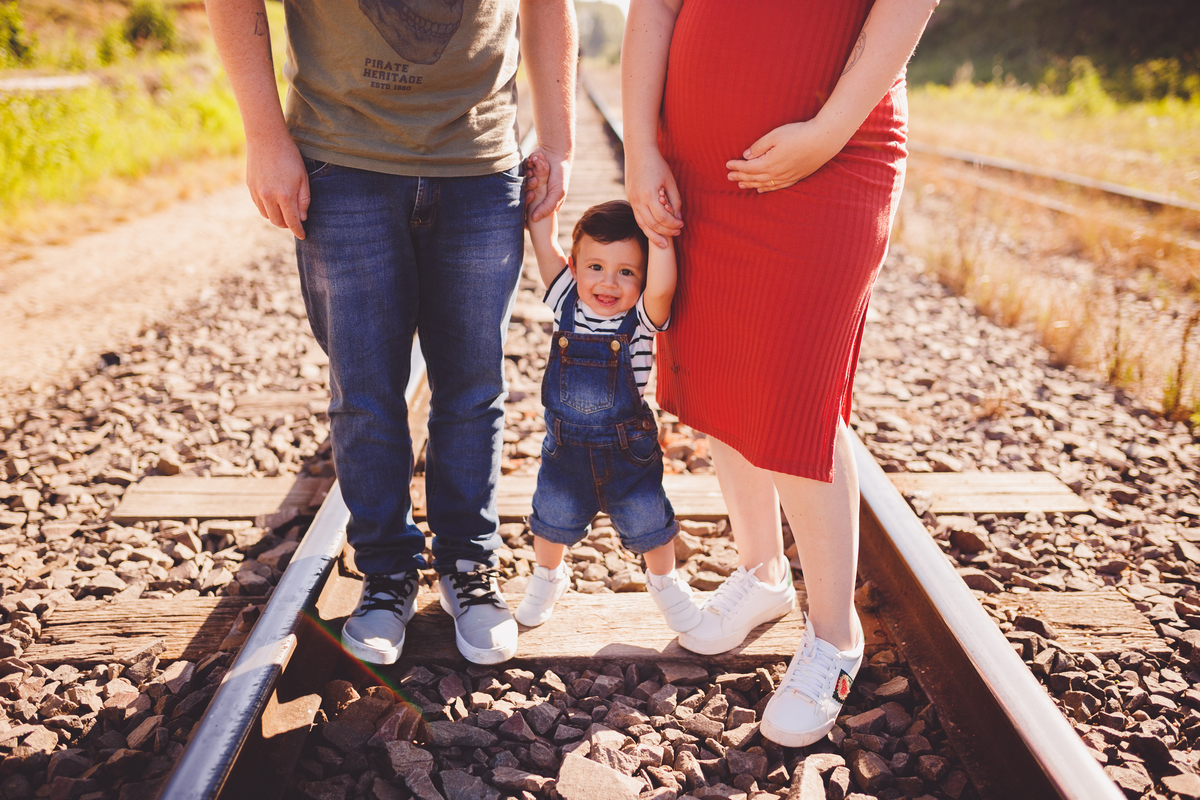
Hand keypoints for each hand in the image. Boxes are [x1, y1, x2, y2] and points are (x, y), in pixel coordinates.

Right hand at [246, 133, 309, 238]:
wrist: (266, 139)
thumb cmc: (289, 157)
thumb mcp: (303, 177)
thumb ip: (304, 200)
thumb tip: (302, 218)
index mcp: (285, 196)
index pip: (292, 221)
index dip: (298, 231)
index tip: (303, 235)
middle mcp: (269, 197)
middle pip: (278, 222)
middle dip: (287, 225)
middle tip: (294, 222)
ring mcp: (257, 193)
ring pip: (267, 216)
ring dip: (276, 218)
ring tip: (285, 213)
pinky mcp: (250, 187)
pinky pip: (259, 206)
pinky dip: (267, 209)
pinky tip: (274, 203)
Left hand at [525, 144, 569, 223]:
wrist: (556, 152)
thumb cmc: (560, 174)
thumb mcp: (557, 193)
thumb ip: (547, 207)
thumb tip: (534, 219)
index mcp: (546, 202)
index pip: (533, 215)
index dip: (527, 214)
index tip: (526, 210)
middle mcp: (537, 194)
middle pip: (524, 201)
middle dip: (527, 191)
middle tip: (535, 182)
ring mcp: (531, 183)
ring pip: (520, 186)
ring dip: (527, 177)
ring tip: (535, 171)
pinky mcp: (526, 173)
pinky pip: (519, 174)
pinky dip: (526, 168)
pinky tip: (534, 163)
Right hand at [625, 145, 682, 247]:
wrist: (638, 152)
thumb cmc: (657, 164)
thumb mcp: (670, 181)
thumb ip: (675, 200)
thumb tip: (677, 217)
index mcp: (649, 195)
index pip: (663, 218)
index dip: (673, 224)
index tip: (682, 225)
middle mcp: (638, 200)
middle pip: (652, 225)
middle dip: (666, 232)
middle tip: (677, 234)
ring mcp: (632, 200)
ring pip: (642, 225)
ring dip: (654, 236)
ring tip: (664, 244)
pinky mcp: (630, 199)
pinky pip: (638, 218)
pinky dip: (646, 227)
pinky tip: (654, 232)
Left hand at [725, 119, 846, 192]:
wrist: (823, 140)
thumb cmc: (798, 134)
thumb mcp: (775, 136)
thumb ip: (759, 146)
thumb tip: (746, 156)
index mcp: (769, 163)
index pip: (748, 168)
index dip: (736, 167)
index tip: (727, 165)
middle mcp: (776, 174)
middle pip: (754, 178)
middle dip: (740, 177)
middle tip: (729, 177)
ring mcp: (786, 177)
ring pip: (764, 185)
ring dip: (751, 185)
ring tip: (740, 185)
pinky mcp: (795, 178)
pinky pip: (776, 187)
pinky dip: (766, 189)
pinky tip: (761, 190)